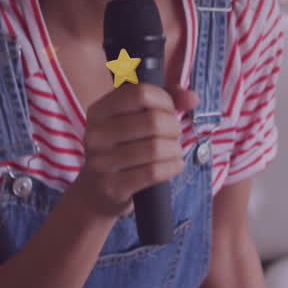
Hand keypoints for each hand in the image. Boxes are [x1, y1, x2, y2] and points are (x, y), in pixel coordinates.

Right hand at [70, 83, 197, 218]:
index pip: (140, 93)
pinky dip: (172, 167)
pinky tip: (174, 166)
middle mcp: (96, 134)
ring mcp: (101, 162)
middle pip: (153, 121)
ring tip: (173, 151)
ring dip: (174, 149)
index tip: (169, 111)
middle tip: (173, 135)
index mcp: (99, 110)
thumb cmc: (122, 149)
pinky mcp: (113, 187)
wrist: (94, 194)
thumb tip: (192, 97)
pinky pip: (153, 172)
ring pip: (156, 148)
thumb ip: (165, 101)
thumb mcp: (134, 119)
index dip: (164, 100)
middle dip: (173, 128)